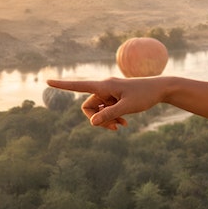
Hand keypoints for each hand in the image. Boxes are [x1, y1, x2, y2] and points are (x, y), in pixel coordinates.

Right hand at [47, 77, 167, 129]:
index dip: (63, 85)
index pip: (79, 85)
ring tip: (122, 125)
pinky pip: (106, 110)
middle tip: (114, 128)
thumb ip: (110, 114)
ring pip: (98, 111)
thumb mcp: (128, 107)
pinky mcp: (115, 98)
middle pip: (88, 107)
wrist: (161, 89)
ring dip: (107, 120)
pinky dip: (112, 118)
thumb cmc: (145, 95)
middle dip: (98, 120)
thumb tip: (92, 123)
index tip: (47, 80)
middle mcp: (104, 88)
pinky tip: (124, 123)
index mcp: (104, 86)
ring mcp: (109, 93)